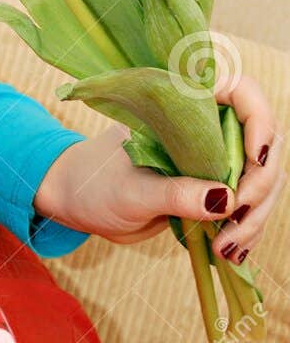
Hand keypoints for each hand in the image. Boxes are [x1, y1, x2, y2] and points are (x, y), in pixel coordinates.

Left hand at [34, 72, 283, 252]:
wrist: (79, 203)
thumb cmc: (94, 183)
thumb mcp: (132, 191)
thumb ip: (176, 193)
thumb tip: (226, 200)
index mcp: (182, 106)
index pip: (240, 92)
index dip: (260, 119)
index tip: (256, 157)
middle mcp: (205, 128)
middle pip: (263, 144)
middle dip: (260, 185)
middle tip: (236, 217)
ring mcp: (212, 160)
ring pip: (261, 180)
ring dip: (255, 215)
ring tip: (226, 246)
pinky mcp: (212, 190)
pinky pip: (247, 206)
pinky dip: (246, 229)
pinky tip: (230, 251)